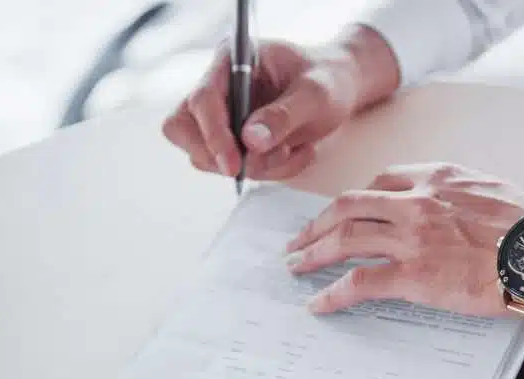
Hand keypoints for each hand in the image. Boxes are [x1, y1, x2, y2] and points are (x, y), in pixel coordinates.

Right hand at [162, 26, 398, 180]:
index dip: (213, 135)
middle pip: (183, 130)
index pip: (203, 99)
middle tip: (264, 161)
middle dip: (220, 156)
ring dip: (254, 167)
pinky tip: (295, 153)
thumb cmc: (328, 79)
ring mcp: (223, 116)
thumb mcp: (316, 94)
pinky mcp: (234, 140)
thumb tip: (250, 141)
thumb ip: (284, 115)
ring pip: (208, 157)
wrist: (340, 88)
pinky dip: (268, 171)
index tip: (234, 165)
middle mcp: (220, 87)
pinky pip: (235, 169)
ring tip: (292, 149)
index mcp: (233, 61)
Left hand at [285, 163, 523, 336]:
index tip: (344, 212)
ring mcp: (412, 237)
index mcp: (437, 177)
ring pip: (344, 239)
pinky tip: (319, 303)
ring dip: (313, 253)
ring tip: (296, 265)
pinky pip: (359, 282)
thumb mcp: (495, 192)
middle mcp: (416, 201)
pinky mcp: (413, 275)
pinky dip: (332, 293)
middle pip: (349, 206)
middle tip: (301, 238)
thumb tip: (456, 209)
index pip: (381, 182)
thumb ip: (463, 195)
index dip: (355, 199)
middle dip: (318, 223)